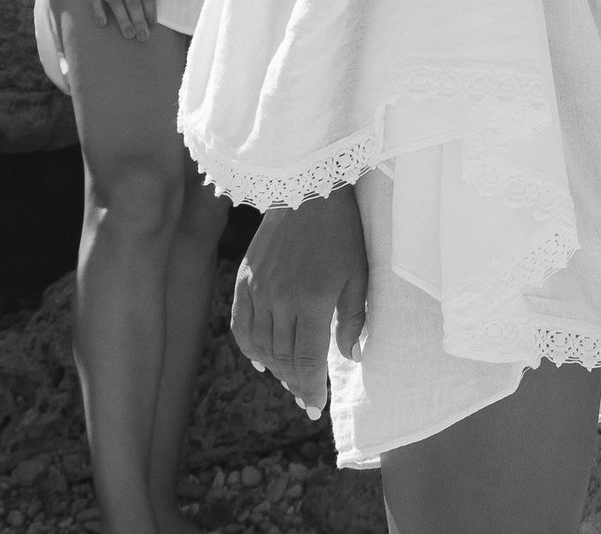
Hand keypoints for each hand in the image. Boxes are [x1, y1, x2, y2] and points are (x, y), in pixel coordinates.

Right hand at [231, 187, 367, 418]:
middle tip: (306, 398)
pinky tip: (261, 362)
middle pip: (284, 358)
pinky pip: (241, 326)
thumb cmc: (342, 234)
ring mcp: (258, 292)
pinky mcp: (244, 282)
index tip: (315, 407)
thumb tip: (349, 356)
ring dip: (276, 369)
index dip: (311, 388)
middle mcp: (279, 302)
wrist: (306, 192)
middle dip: (296, 383)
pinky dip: (250, 349)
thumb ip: (352, 318)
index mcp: (311, 302)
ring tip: (291, 382)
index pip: (308, 360)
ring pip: (262, 347)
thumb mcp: (359, 275)